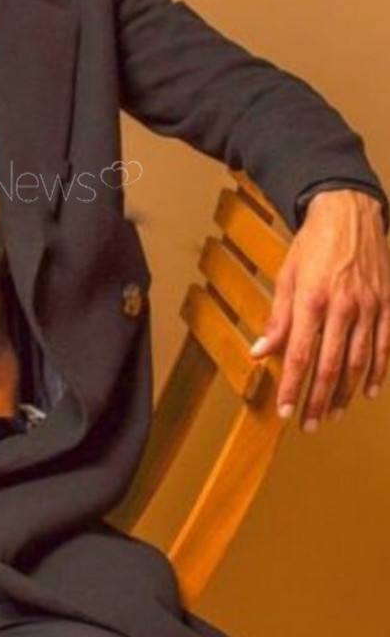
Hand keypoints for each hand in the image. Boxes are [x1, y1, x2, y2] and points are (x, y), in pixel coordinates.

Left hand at [249, 189, 389, 429]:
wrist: (349, 213)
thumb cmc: (312, 244)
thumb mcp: (286, 276)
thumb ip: (277, 318)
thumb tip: (259, 352)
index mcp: (311, 299)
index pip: (299, 354)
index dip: (292, 387)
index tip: (285, 411)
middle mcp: (342, 307)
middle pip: (330, 366)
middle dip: (317, 399)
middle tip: (308, 423)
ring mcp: (369, 307)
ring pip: (359, 362)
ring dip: (345, 393)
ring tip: (332, 414)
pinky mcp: (387, 305)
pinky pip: (383, 346)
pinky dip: (377, 373)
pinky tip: (369, 392)